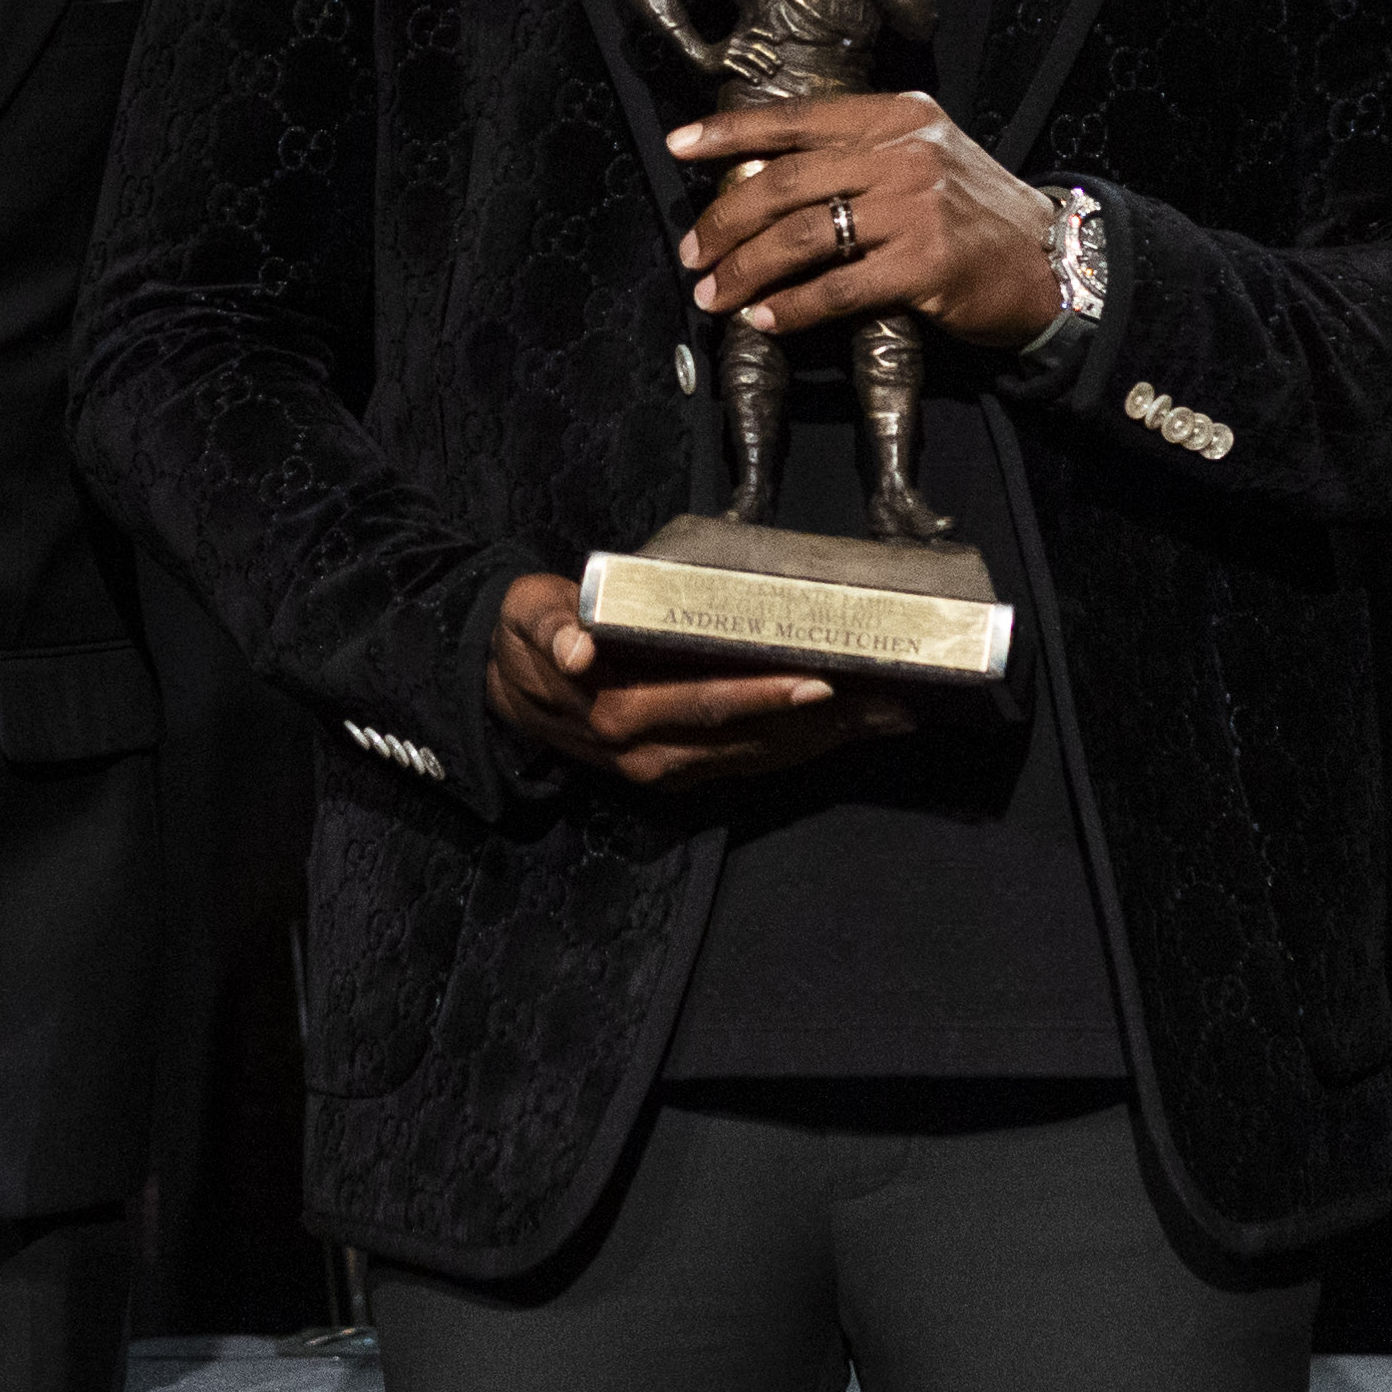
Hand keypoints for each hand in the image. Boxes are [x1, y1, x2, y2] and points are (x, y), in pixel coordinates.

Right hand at [484, 572, 905, 786]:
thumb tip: (576, 649)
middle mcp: (649, 752)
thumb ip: (552, 627)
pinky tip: (844, 733)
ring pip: (760, 758)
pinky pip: (749, 765)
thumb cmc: (530, 638)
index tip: (821, 681)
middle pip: (750, 738)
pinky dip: (800, 751)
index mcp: (618, 712)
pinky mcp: (679, 774)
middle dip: (824, 723)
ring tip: (888, 716)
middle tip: (889, 699)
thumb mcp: (529, 617)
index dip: (765, 695)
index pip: (705, 701)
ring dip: (826, 742)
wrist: (502, 691)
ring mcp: (667, 770)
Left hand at [667, 93, 1058, 348]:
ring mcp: (917, 207)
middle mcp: (906, 152)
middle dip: (725, 220)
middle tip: (692, 253)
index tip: (680, 147)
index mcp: (897, 117)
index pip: (798, 117)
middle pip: (787, 181)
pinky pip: (838, 288)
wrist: (1051, 260)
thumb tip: (763, 176)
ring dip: (747, 270)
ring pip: (803, 236)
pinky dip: (793, 307)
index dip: (731, 132)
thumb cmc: (975, 214)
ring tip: (715, 295)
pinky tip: (765, 319)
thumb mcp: (924, 157)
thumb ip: (858, 156)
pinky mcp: (926, 264)